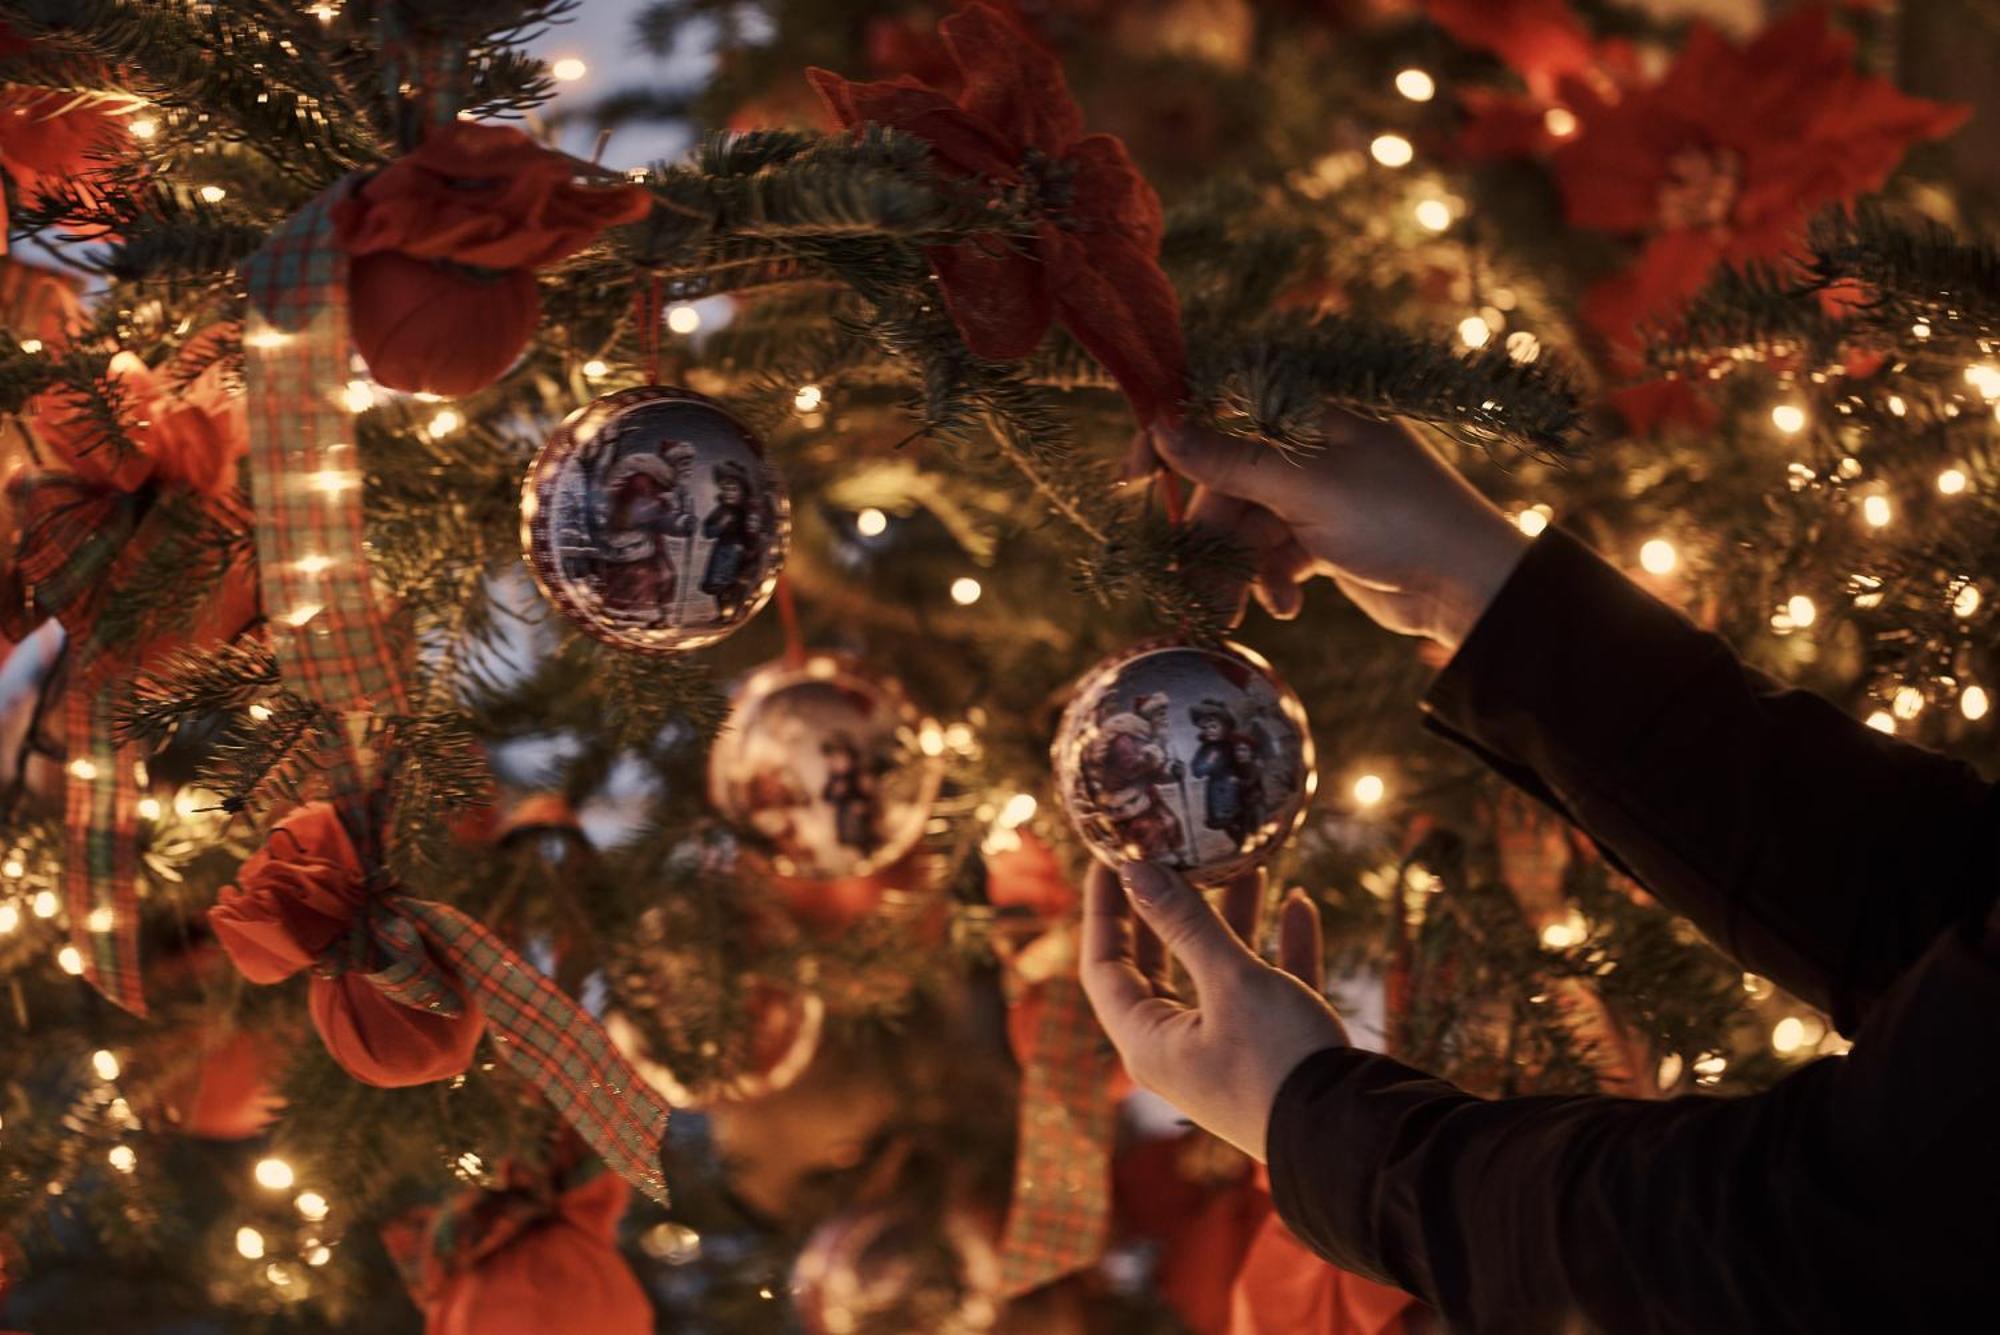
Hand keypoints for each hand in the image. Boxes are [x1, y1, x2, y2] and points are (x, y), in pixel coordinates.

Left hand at [1079, 860, 1346, 1161]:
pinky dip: (1280, 949)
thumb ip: (1185, 923)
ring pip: (1217, 972)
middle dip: (1171, 907)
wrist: (1354, 1137)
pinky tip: (1299, 905)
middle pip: (1158, 965)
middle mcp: (1179, 1047)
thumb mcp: (1231, 981)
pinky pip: (1268, 990)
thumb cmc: (1279, 1060)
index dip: (1104, 908)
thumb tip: (1136, 871)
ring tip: (1246, 864)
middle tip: (1171, 855)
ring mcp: (1227, 1051)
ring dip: (1232, 920)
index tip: (1111, 855)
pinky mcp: (1274, 1052)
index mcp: (1148, 1040)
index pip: (1103, 964)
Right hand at [1136, 409, 1529, 648]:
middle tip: (1183, 583)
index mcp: (1313, 414)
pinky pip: (1276, 555)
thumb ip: (1231, 460)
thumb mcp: (1307, 488)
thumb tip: (1161, 427)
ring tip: (1224, 616)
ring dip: (1234, 571)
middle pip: (1228, 481)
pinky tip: (1288, 609)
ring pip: (1247, 526)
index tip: (1135, 478)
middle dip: (1207, 536)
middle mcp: (1313, 448)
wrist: (1470, 587)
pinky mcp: (1326, 540)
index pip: (1224, 406)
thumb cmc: (1399, 518)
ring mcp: (1320, 495)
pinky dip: (1274, 583)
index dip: (1175, 436)